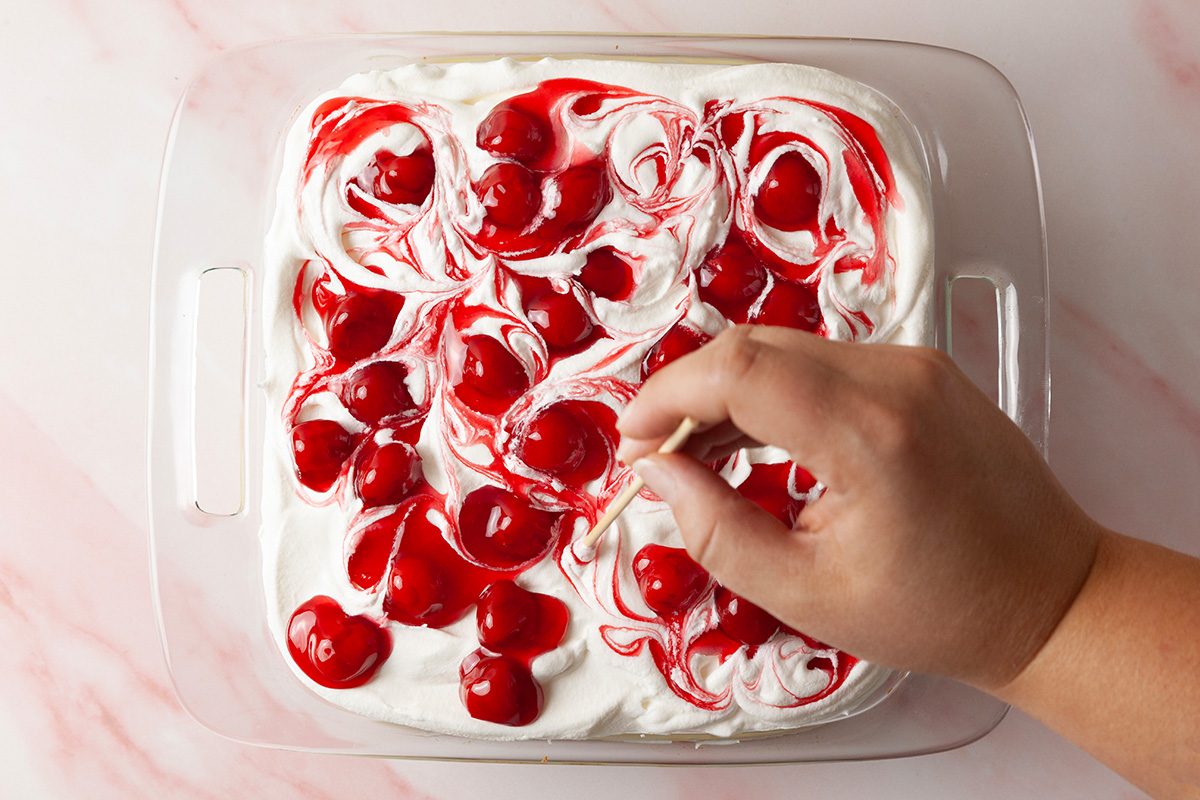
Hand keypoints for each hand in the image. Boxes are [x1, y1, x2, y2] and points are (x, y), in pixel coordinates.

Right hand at [617, 325, 1101, 689]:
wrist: (1049, 597)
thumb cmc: (940, 610)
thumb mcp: (806, 595)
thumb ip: (714, 531)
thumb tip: (657, 473)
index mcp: (869, 435)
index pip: (737, 369)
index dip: (666, 396)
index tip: (633, 441)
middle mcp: (896, 379)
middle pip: (754, 348)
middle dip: (688, 396)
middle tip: (658, 457)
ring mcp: (916, 366)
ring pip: (785, 350)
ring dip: (729, 394)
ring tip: (702, 458)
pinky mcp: (923, 371)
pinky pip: (824, 362)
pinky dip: (775, 393)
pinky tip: (758, 440)